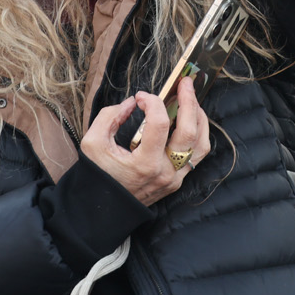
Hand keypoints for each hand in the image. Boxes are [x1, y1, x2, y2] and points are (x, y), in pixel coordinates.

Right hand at [80, 77, 208, 206]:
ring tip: (192, 99)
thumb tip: (132, 104)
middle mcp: (165, 172)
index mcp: (145, 164)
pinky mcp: (177, 181)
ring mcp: (174, 178)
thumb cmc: (98, 176)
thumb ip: (110, 117)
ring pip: (201, 144)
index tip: (141, 96)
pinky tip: (191, 120)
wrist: (102, 211)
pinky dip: (197, 135)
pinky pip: (196, 155)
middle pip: (189, 131)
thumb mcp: (93, 143)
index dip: (153, 102)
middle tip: (185, 83)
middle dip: (189, 101)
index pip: (159, 124)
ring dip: (200, 118)